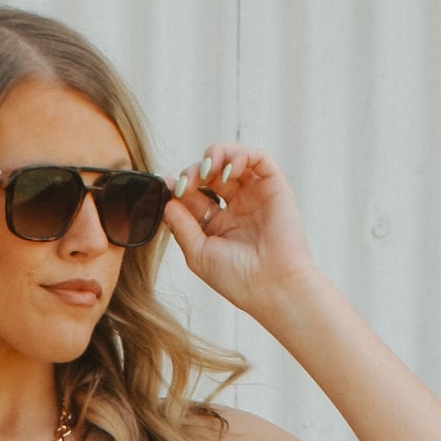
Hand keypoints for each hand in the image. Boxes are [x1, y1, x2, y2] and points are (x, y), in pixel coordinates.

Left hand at [164, 144, 317, 323]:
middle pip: (209, 173)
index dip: (180, 186)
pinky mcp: (274, 187)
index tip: (168, 187)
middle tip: (188, 183)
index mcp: (217, 224)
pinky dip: (240, 155)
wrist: (272, 286)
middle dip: (195, 171)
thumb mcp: (198, 254)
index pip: (194, 195)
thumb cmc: (237, 278)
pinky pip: (258, 158)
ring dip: (216, 156)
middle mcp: (236, 207)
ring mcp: (255, 195)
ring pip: (232, 158)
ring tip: (209, 172)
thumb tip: (167, 202)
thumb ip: (181, 226)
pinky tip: (228, 171)